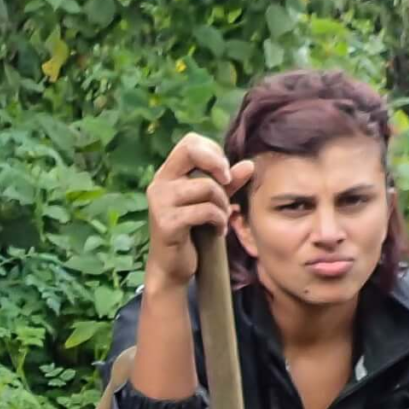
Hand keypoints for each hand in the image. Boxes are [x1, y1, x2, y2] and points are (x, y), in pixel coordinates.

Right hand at [143, 136, 253, 290]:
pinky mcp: (167, 223)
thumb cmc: (192, 231)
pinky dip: (219, 221)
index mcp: (168, 173)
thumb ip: (228, 184)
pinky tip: (218, 231)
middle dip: (218, 165)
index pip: (190, 142)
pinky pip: (205, 211)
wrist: (172, 267)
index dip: (213, 152)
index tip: (225, 173)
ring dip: (223, 203)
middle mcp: (160, 183)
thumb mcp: (211, 202)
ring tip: (222, 217)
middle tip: (228, 182)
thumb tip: (248, 165)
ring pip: (206, 186)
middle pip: (191, 151)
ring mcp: (160, 202)